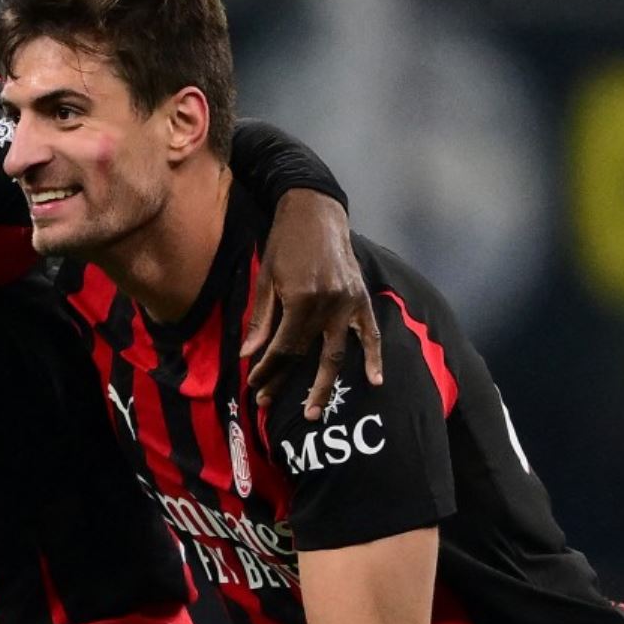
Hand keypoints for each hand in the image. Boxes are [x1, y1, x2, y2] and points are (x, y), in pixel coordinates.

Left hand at [241, 189, 383, 417]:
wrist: (316, 212)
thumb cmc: (285, 243)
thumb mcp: (266, 280)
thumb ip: (261, 320)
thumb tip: (248, 355)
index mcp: (300, 299)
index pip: (282, 347)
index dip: (267, 369)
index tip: (253, 384)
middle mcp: (328, 304)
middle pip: (305, 355)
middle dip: (286, 383)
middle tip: (269, 405)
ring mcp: (349, 303)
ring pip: (336, 354)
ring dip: (324, 385)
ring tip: (313, 412)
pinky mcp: (362, 298)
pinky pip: (370, 333)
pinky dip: (374, 357)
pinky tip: (374, 380)